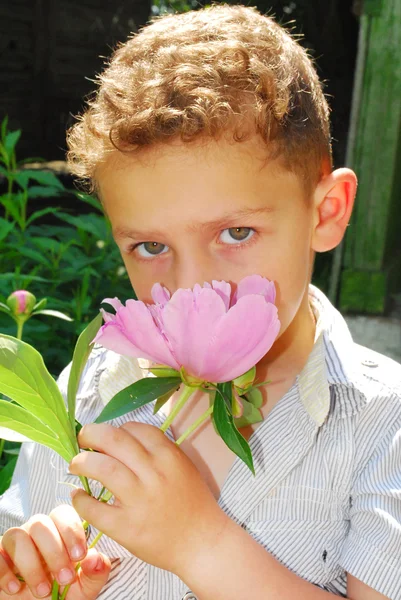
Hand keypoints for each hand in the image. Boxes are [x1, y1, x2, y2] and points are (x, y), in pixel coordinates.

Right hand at [0, 505, 109, 598]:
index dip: (71, 531)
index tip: (79, 555)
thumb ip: (95, 571)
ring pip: (17, 535)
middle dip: (54, 552)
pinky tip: (15, 588)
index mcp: (59, 530)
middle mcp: (35, 531)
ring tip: (43, 591)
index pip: (63, 513)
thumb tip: (96, 558)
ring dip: (31, 565)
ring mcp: (14, 543)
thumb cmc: (62, 592)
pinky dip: (4, 571)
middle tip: (65, 578)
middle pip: (40, 523)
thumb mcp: (84, 587)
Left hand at [69, 422, 229, 576]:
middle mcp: (153, 473)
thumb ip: (158, 451)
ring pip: (101, 468)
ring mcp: (139, 500)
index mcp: (168, 456)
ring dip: (82, 462)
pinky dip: (80, 499)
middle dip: (91, 434)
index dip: (116, 429)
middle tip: (83, 438)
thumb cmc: (193, 504)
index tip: (107, 436)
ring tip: (76, 465)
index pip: (134, 429)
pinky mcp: (126, 527)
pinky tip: (79, 496)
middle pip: (113, 440)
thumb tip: (124, 439)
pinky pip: (94, 508)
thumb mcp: (183, 467)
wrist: (201, 543)